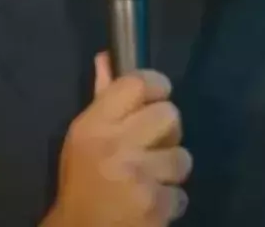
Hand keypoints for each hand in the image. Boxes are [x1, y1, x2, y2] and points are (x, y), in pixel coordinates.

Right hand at [42, 53, 190, 225]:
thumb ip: (102, 98)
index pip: (139, 83)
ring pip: (183, 157)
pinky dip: (170, 202)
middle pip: (170, 115)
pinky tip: (150, 203)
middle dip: (166, 132)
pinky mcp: (154, 207)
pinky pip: (182, 194)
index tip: (156, 96)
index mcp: (95, 124)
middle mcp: (117, 146)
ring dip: (170, 171)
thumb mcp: (83, 137)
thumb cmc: (81, 180)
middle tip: (150, 146)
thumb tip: (107, 57)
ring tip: (149, 179)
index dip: (157, 86)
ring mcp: (138, 177)